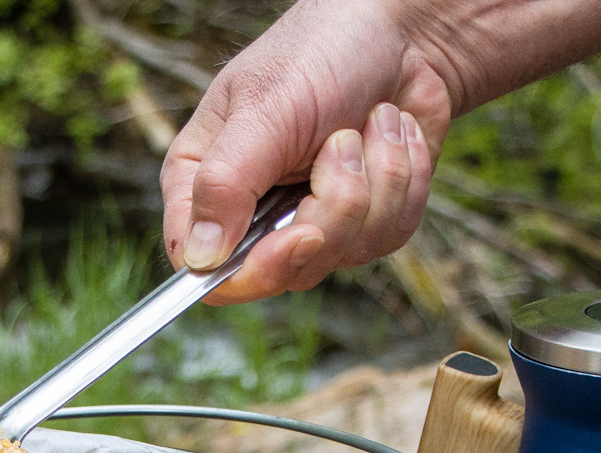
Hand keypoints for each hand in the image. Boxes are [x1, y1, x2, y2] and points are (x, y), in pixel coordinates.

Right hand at [160, 0, 452, 303]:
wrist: (402, 34)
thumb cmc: (319, 54)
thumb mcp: (265, 111)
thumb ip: (225, 185)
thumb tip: (197, 258)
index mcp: (205, 184)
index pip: (201, 266)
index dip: (252, 269)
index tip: (302, 232)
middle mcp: (250, 213)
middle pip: (279, 271)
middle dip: (331, 209)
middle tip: (343, 144)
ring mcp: (306, 222)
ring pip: (341, 255)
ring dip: (374, 183)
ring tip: (369, 125)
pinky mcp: (360, 224)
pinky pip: (385, 238)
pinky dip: (402, 182)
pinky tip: (392, 137)